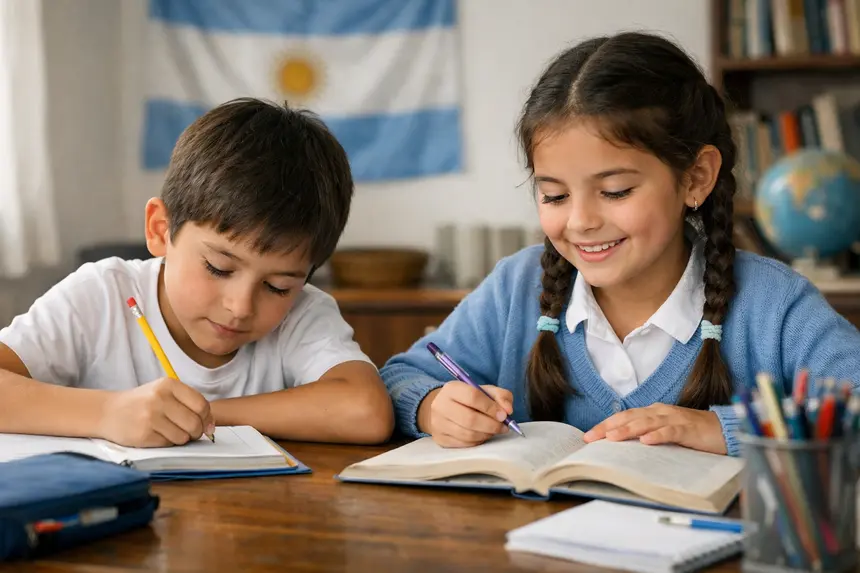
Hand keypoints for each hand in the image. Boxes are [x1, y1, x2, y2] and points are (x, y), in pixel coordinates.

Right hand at [98, 377, 214, 446]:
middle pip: (194, 423)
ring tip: (170, 431)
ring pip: (183, 437)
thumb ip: (189, 403)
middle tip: (188, 432)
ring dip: (181, 439)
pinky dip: (168, 443)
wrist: (108, 412)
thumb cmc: (142, 403)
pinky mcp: (143, 434)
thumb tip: (210, 426)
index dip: (207, 418)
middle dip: (196, 432)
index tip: (206, 425)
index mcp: (168, 384)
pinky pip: (169, 444)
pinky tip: (157, 435)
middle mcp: (160, 398)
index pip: (201, 404)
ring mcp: (150, 417)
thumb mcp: (164, 393)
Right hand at [417, 381, 512, 447]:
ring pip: (468, 434)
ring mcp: (438, 424)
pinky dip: (478, 441)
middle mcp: (440, 405)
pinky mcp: (440, 439)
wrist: (444, 408)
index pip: (473, 397)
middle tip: (503, 427)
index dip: (491, 408)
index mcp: (451, 388)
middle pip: (469, 419)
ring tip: (493, 430)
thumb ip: (501, 396)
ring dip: (486, 434)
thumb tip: (508, 410)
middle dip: (491, 425)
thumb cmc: (468, 399)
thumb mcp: (485, 391)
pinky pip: (464, 444)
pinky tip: (482, 435)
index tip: (504, 415)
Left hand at [582, 403, 726, 454]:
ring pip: (647, 422)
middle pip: (630, 417)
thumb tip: (622, 447)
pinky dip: (658, 436)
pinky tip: (647, 441)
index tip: (588, 436)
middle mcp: (660, 412)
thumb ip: (647, 435)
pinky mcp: (689, 429)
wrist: (725, 430)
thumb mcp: (666, 433)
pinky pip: (671, 431)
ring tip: (612, 437)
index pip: (624, 417)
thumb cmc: (693, 433)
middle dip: (608, 427)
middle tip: (591, 438)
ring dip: (628, 429)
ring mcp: (674, 419)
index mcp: (653, 412)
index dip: (605, 425)